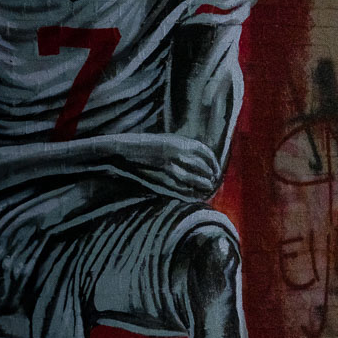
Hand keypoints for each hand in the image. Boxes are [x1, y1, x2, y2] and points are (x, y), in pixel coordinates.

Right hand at [95, 134, 220, 199]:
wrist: (121, 152)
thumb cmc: (143, 146)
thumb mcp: (165, 140)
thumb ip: (183, 148)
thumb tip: (203, 160)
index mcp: (177, 142)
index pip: (205, 153)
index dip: (214, 163)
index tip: (216, 170)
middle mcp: (175, 155)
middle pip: (203, 169)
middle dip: (211, 177)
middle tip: (213, 182)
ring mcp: (167, 169)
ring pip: (194, 182)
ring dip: (203, 187)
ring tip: (207, 190)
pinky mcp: (160, 181)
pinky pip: (181, 191)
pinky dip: (191, 195)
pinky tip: (195, 196)